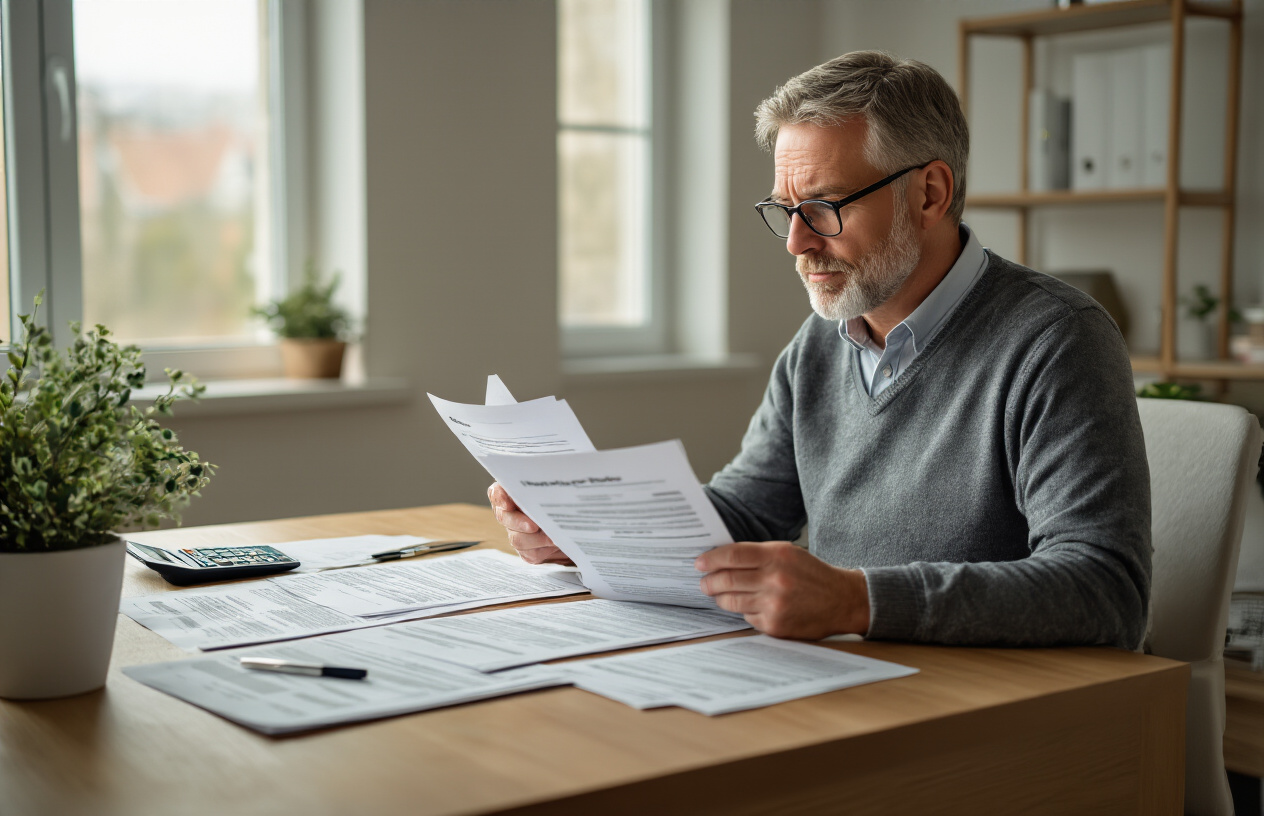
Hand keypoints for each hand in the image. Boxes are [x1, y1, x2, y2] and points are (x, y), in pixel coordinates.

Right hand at [487, 482, 573, 565]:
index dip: (500, 498)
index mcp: (512, 493)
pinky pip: (532, 553)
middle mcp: (511, 514)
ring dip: (536, 539)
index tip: (508, 504)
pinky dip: (545, 549)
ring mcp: (517, 533)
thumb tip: (549, 476)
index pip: (497, 493)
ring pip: (517, 539)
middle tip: (534, 526)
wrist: (576, 523)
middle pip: (504, 517)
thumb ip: (547, 480)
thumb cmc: (563, 500)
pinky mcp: (528, 551)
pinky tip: (557, 543)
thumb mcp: (556, 489)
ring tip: (553, 537)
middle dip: (519, 522)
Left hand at [695, 541, 869, 639]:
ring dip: (720, 597)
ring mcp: (774, 604)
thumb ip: (757, 554)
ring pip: (732, 601)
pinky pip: (747, 617)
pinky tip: (749, 606)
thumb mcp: (788, 553)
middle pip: (727, 579)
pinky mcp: (775, 625)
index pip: (733, 555)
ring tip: (718, 593)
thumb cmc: (811, 574)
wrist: (842, 600)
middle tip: (704, 582)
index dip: (711, 559)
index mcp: (777, 555)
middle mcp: (775, 579)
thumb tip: (721, 559)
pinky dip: (744, 611)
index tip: (699, 563)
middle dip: (709, 581)